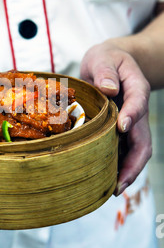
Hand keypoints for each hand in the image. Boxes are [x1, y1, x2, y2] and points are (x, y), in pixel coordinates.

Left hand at [80, 41, 151, 195]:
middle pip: (143, 140)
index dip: (132, 114)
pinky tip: (104, 180)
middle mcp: (137, 111)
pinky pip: (122, 151)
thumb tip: (108, 89)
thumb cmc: (107, 60)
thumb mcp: (104, 57)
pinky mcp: (121, 132)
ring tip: (111, 190)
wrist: (112, 65)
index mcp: (136, 89)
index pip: (138, 102)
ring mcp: (131, 124)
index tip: (122, 126)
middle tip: (119, 183)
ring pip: (135, 151)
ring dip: (126, 171)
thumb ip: (106, 70)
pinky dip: (116, 167)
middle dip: (133, 163)